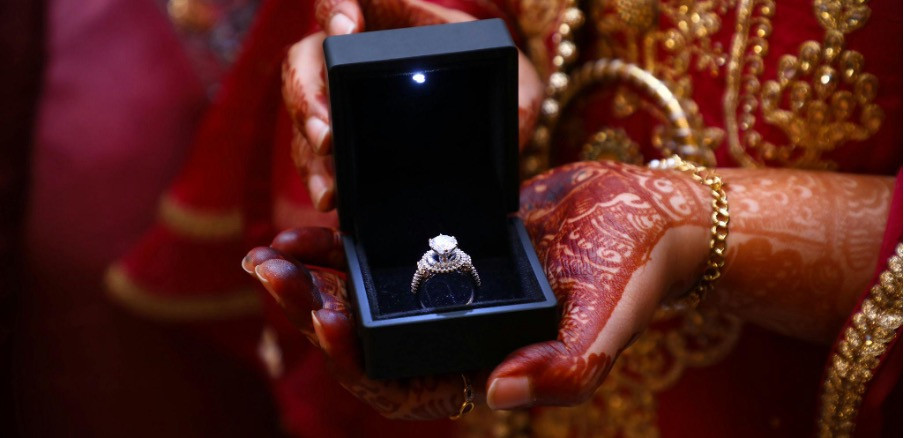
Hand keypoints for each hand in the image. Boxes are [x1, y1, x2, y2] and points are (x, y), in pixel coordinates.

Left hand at [243, 161, 713, 416]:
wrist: (641, 211)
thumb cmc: (630, 268)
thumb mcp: (608, 320)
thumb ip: (567, 367)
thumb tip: (501, 395)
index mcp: (486, 366)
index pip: (403, 384)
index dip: (355, 360)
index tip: (325, 318)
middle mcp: (457, 335)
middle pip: (368, 341)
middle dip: (312, 312)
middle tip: (269, 276)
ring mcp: (447, 294)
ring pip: (365, 299)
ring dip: (313, 281)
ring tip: (266, 255)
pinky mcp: (444, 251)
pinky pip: (383, 255)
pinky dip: (342, 246)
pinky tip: (306, 230)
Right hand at [283, 0, 542, 210]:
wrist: (486, 120)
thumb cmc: (492, 80)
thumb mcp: (509, 75)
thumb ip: (511, 90)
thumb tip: (507, 119)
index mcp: (385, 18)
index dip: (334, 7)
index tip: (346, 28)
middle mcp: (350, 54)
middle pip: (303, 61)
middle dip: (309, 98)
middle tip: (327, 135)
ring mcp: (337, 97)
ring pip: (303, 115)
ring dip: (310, 151)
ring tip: (329, 189)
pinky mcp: (337, 139)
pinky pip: (313, 156)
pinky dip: (320, 179)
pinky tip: (332, 201)